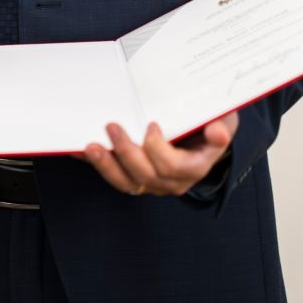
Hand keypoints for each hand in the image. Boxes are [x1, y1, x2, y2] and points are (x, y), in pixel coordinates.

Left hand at [77, 113, 238, 197]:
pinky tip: (79, 151)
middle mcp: (172, 181)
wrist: (202, 134)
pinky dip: (97, 164)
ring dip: (106, 165)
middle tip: (112, 126)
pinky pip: (113, 175)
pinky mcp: (133, 177)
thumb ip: (221, 127)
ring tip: (90, 147)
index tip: (152, 125)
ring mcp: (151, 182)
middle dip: (127, 152)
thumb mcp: (222, 120)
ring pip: (126, 182)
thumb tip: (216, 130)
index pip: (173, 168)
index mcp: (194, 168)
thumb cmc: (209, 124)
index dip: (159, 150)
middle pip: (146, 175)